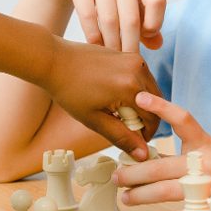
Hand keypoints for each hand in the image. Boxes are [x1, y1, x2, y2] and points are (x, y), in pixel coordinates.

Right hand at [38, 0, 166, 51]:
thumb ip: (145, 16)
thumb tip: (157, 45)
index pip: (157, 0)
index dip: (155, 22)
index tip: (146, 36)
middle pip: (131, 18)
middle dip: (130, 45)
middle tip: (127, 65)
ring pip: (109, 19)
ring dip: (111, 44)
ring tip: (111, 58)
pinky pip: (87, 15)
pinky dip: (92, 36)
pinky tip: (94, 47)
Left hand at [41, 39, 162, 159]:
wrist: (54, 60)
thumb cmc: (69, 90)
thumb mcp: (95, 120)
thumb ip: (122, 137)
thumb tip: (142, 155)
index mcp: (131, 87)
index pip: (153, 118)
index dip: (146, 134)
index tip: (136, 142)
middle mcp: (138, 70)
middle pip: (156, 104)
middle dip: (145, 119)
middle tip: (126, 128)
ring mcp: (134, 60)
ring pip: (151, 91)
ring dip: (141, 106)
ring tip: (118, 113)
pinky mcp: (129, 56)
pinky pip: (142, 79)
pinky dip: (136, 92)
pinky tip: (116, 98)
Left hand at [112, 92, 210, 210]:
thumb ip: (200, 152)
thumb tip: (169, 156)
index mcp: (210, 145)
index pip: (183, 120)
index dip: (161, 106)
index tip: (141, 98)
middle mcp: (207, 165)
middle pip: (161, 165)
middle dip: (134, 171)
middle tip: (117, 174)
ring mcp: (210, 189)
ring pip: (165, 191)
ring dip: (140, 195)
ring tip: (125, 197)